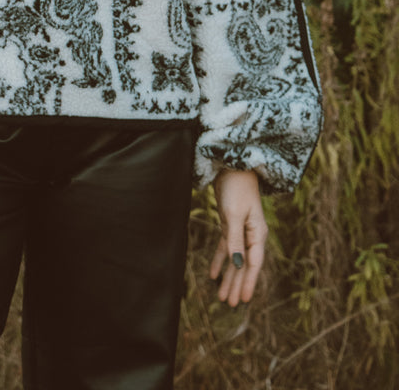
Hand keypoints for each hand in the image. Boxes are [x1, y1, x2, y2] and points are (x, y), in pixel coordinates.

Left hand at [210, 168, 267, 305]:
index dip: (248, 282)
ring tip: (222, 296)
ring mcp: (241, 230)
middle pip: (244, 265)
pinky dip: (220, 260)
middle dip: (237, 284)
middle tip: (229, 304)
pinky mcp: (230, 224)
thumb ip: (236, 240)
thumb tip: (238, 264)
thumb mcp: (234, 215)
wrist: (233, 166)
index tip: (243, 300)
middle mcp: (252, 235)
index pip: (253, 264)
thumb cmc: (237, 188)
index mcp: (258, 234)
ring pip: (234, 259)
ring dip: (228, 276)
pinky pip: (225, 247)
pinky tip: (213, 274)